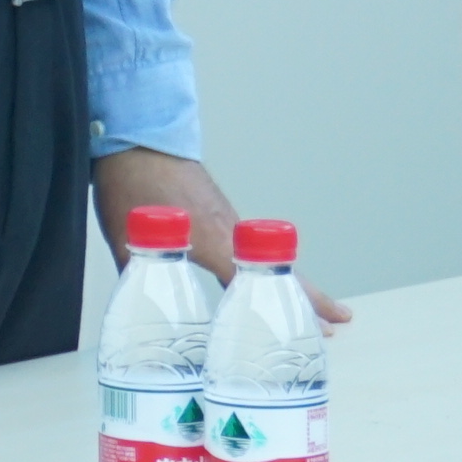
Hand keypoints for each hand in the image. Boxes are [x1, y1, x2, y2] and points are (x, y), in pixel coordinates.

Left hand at [91, 147, 351, 324]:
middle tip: (336, 321)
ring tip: (306, 307)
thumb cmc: (133, 183)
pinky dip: (264, 265)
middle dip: (309, 297)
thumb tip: (135, 309)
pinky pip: (249, 245)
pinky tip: (258, 277)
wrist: (135, 136)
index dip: (290, 307)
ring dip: (288, 283)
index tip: (324, 325)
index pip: (258, 283)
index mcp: (210, 239)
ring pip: (267, 258)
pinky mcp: (217, 210)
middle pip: (280, 270)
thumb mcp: (124, 239)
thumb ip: (137, 276)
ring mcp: (226, 217)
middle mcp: (227, 229)